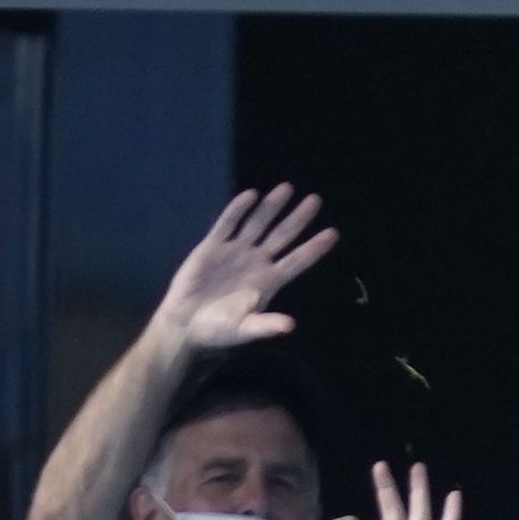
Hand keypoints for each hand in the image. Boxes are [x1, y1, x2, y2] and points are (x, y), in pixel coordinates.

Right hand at [152, 187, 337, 357]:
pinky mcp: (212, 247)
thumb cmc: (218, 330)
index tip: (333, 233)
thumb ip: (266, 325)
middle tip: (315, 200)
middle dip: (298, 218)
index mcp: (269, 281)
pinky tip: (251, 195)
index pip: (297, 260)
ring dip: (271, 207)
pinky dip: (238, 210)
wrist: (185, 326)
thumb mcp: (244, 330)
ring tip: (287, 188)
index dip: (314, 248)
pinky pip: (227, 224)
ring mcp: (235, 252)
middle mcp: (257, 262)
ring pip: (258, 224)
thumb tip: (290, 326)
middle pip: (282, 236)